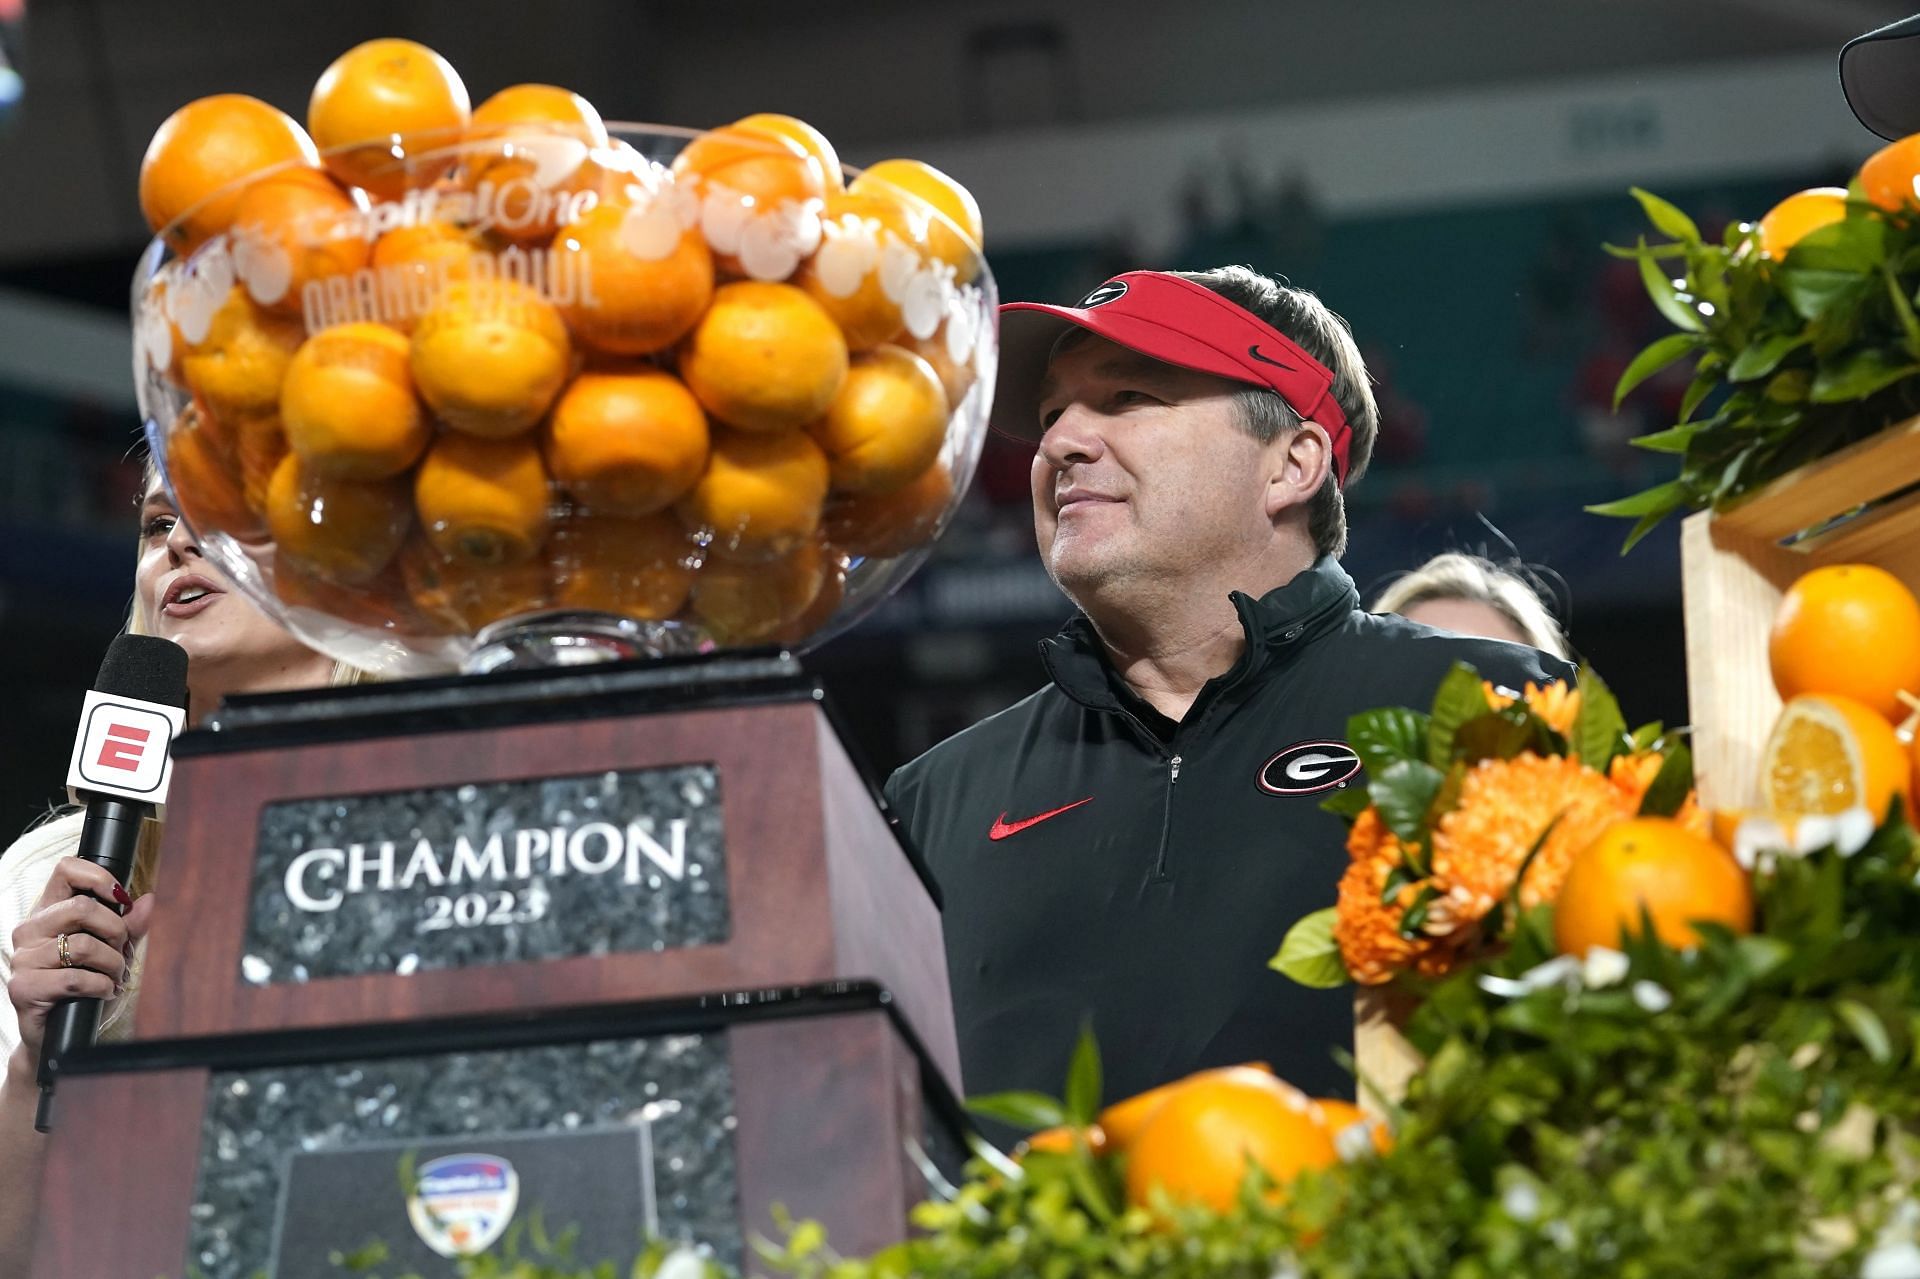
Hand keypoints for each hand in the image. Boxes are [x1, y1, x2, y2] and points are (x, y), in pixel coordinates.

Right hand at [5, 858, 152, 1064]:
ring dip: (112, 964)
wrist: (58, 1033)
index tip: (121, 898)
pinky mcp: (24, 988)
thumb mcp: (111, 951)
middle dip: (116, 931)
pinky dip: (101, 986)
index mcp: (48, 911)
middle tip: (123, 952)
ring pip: (83, 945)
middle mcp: (30, 930)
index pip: (65, 870)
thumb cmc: (84, 986)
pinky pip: (75, 978)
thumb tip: (148, 901)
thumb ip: (129, 926)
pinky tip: (104, 992)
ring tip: (115, 976)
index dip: (98, 877)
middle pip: (82, 907)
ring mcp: (22, 959)